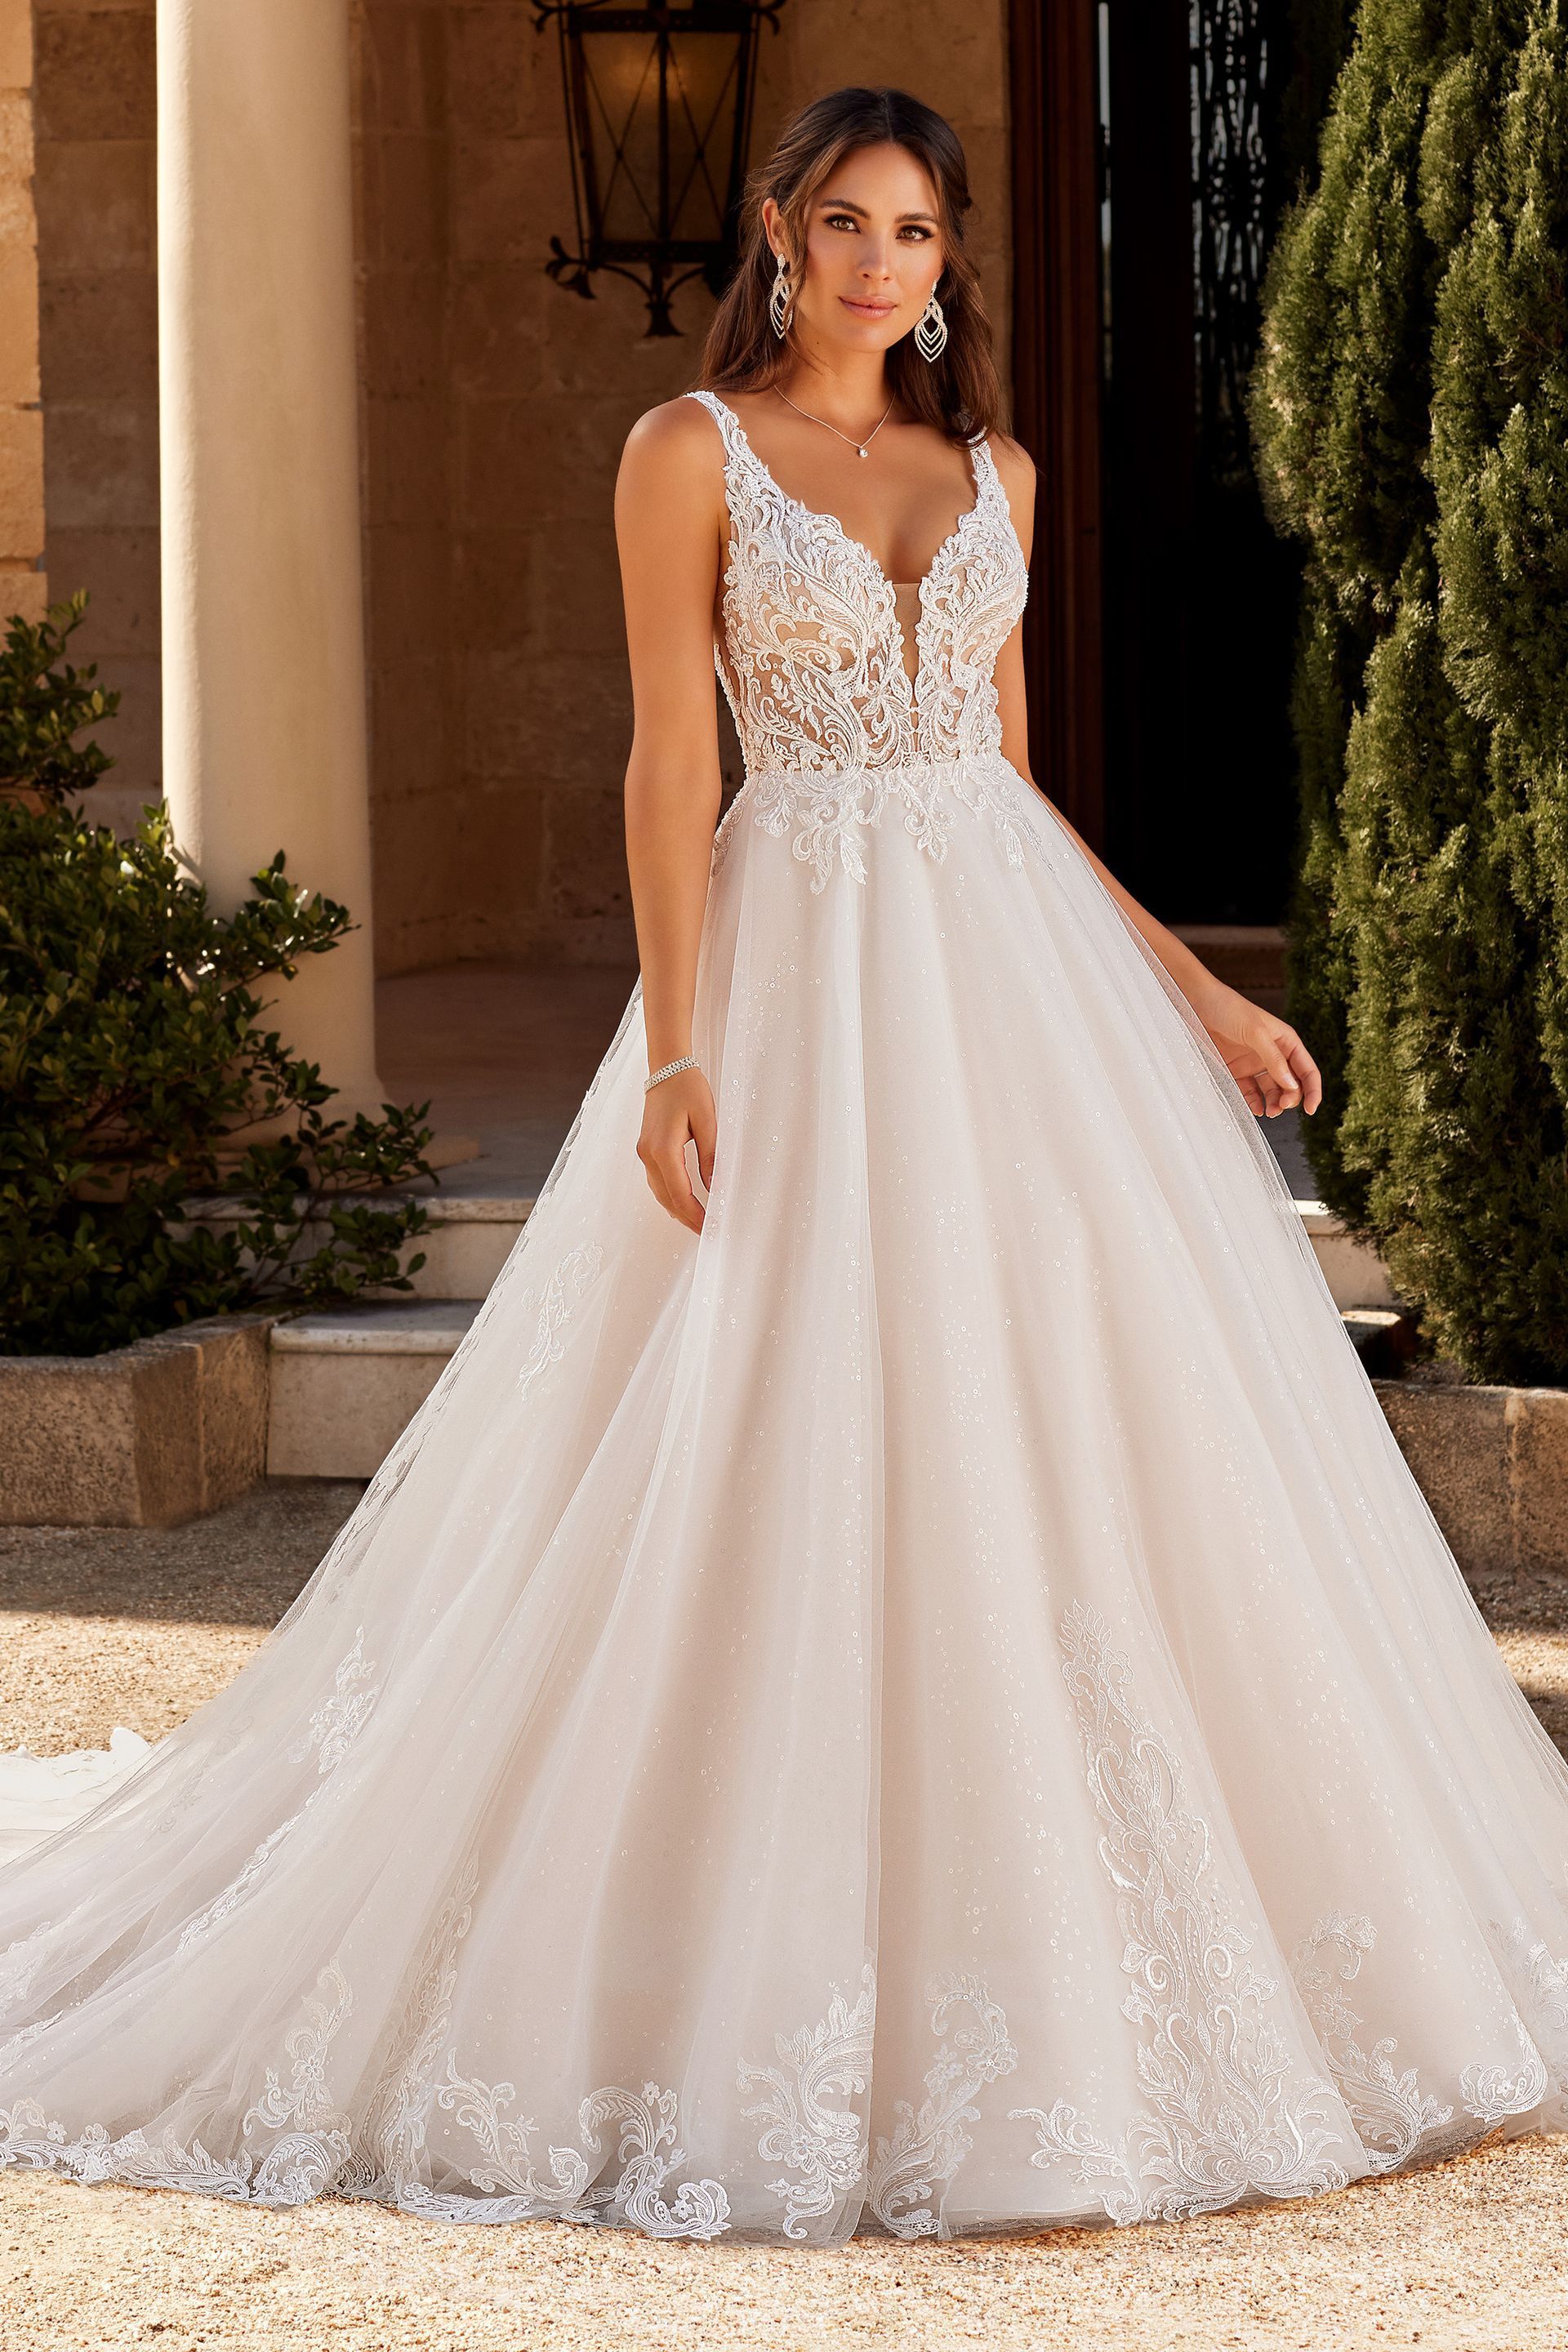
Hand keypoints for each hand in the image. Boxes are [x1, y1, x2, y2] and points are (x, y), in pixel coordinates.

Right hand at [637, 1066, 715, 1232]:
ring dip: (677, 1209)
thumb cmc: (688, 1089)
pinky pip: (656, 1181)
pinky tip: (683, 1202)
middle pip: (666, 1198)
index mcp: (663, 1148)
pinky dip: (670, 1196)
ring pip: (659, 1192)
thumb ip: (710, 1156)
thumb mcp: (707, 1121)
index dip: (695, 1214)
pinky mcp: (646, 1149)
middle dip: (686, 1218)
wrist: (667, 1068)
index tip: (710, 1227)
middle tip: (707, 1232)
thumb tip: (714, 1187)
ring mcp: (644, 1152)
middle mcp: (648, 1154)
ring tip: (698, 1222)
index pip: (679, 1193)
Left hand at [1188, 982, 1322, 1119]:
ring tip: (1269, 1112)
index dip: (1313, 1090)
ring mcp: (1254, 1064)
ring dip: (1274, 1104)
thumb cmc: (1228, 1008)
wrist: (1196, 1003)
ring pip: (1272, 1091)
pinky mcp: (1236, 1071)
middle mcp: (1273, 1054)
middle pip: (1291, 1084)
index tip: (1310, 1109)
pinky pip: (1250, 1092)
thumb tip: (1291, 1085)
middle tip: (1280, 1107)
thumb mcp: (1255, 1031)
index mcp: (1285, 1041)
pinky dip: (1255, 1103)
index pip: (1306, 1070)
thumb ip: (1273, 1058)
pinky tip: (1256, 1109)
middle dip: (1290, 1098)